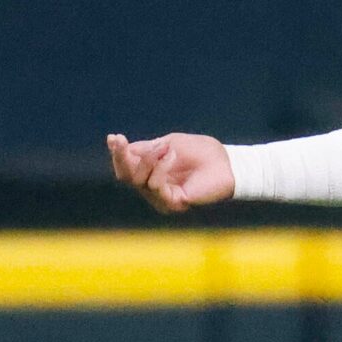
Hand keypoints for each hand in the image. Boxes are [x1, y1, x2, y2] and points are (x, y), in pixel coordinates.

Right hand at [108, 131, 233, 213]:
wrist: (227, 162)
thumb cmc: (202, 152)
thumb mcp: (169, 144)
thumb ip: (146, 148)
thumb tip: (120, 147)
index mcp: (151, 173)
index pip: (126, 168)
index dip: (118, 154)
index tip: (114, 138)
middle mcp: (153, 188)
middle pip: (125, 176)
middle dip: (121, 158)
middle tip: (122, 142)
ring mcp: (162, 198)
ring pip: (138, 180)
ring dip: (149, 160)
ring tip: (167, 149)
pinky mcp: (173, 203)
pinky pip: (155, 186)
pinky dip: (160, 168)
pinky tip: (171, 156)